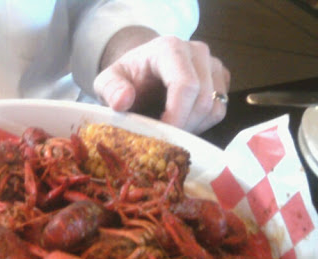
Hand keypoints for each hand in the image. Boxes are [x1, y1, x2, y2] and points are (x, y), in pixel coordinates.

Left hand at [94, 31, 229, 133]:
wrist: (141, 69)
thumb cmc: (126, 76)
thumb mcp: (107, 81)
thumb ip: (110, 89)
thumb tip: (122, 102)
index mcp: (170, 48)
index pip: (185, 85)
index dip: (177, 115)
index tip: (162, 135)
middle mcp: (197, 52)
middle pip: (202, 100)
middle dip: (182, 126)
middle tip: (162, 140)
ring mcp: (213, 65)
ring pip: (214, 108)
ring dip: (192, 128)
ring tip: (168, 131)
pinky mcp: (220, 80)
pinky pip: (219, 110)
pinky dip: (201, 125)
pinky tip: (180, 124)